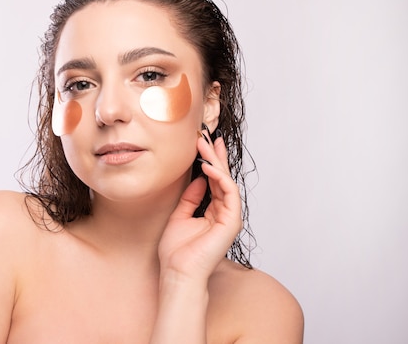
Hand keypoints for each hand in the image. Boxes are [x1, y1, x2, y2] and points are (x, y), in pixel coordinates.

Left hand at [158, 134, 242, 281]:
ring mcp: (229, 217)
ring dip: (215, 161)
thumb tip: (198, 179)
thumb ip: (190, 197)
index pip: (214, 181)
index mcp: (213, 212)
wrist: (177, 272)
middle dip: (214, 155)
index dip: (209, 160)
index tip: (202, 142)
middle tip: (206, 135)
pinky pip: (229, 194)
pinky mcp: (231, 222)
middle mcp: (224, 213)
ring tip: (203, 145)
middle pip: (222, 178)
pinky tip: (207, 166)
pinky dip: (219, 178)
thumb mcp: (180, 215)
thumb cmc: (176, 251)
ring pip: (227, 182)